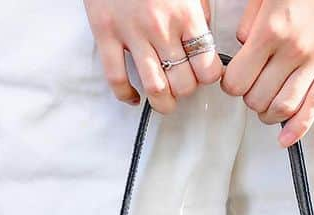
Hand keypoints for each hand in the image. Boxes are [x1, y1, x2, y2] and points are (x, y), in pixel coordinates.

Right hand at [83, 0, 222, 114]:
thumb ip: (199, 11)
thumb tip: (204, 38)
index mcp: (186, 14)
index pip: (207, 67)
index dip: (208, 77)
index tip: (203, 73)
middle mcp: (161, 28)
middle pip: (183, 83)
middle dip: (186, 91)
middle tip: (182, 84)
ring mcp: (132, 33)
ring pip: (155, 88)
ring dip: (163, 103)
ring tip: (164, 100)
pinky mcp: (105, 35)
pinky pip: (117, 78)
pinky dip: (126, 95)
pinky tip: (134, 96)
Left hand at [223, 0, 313, 145]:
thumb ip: (251, 20)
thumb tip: (243, 48)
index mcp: (271, 29)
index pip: (238, 80)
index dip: (231, 85)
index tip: (232, 80)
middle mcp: (294, 50)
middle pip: (259, 98)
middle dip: (248, 99)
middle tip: (250, 90)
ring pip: (284, 107)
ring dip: (268, 114)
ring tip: (265, 106)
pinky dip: (299, 128)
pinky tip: (285, 140)